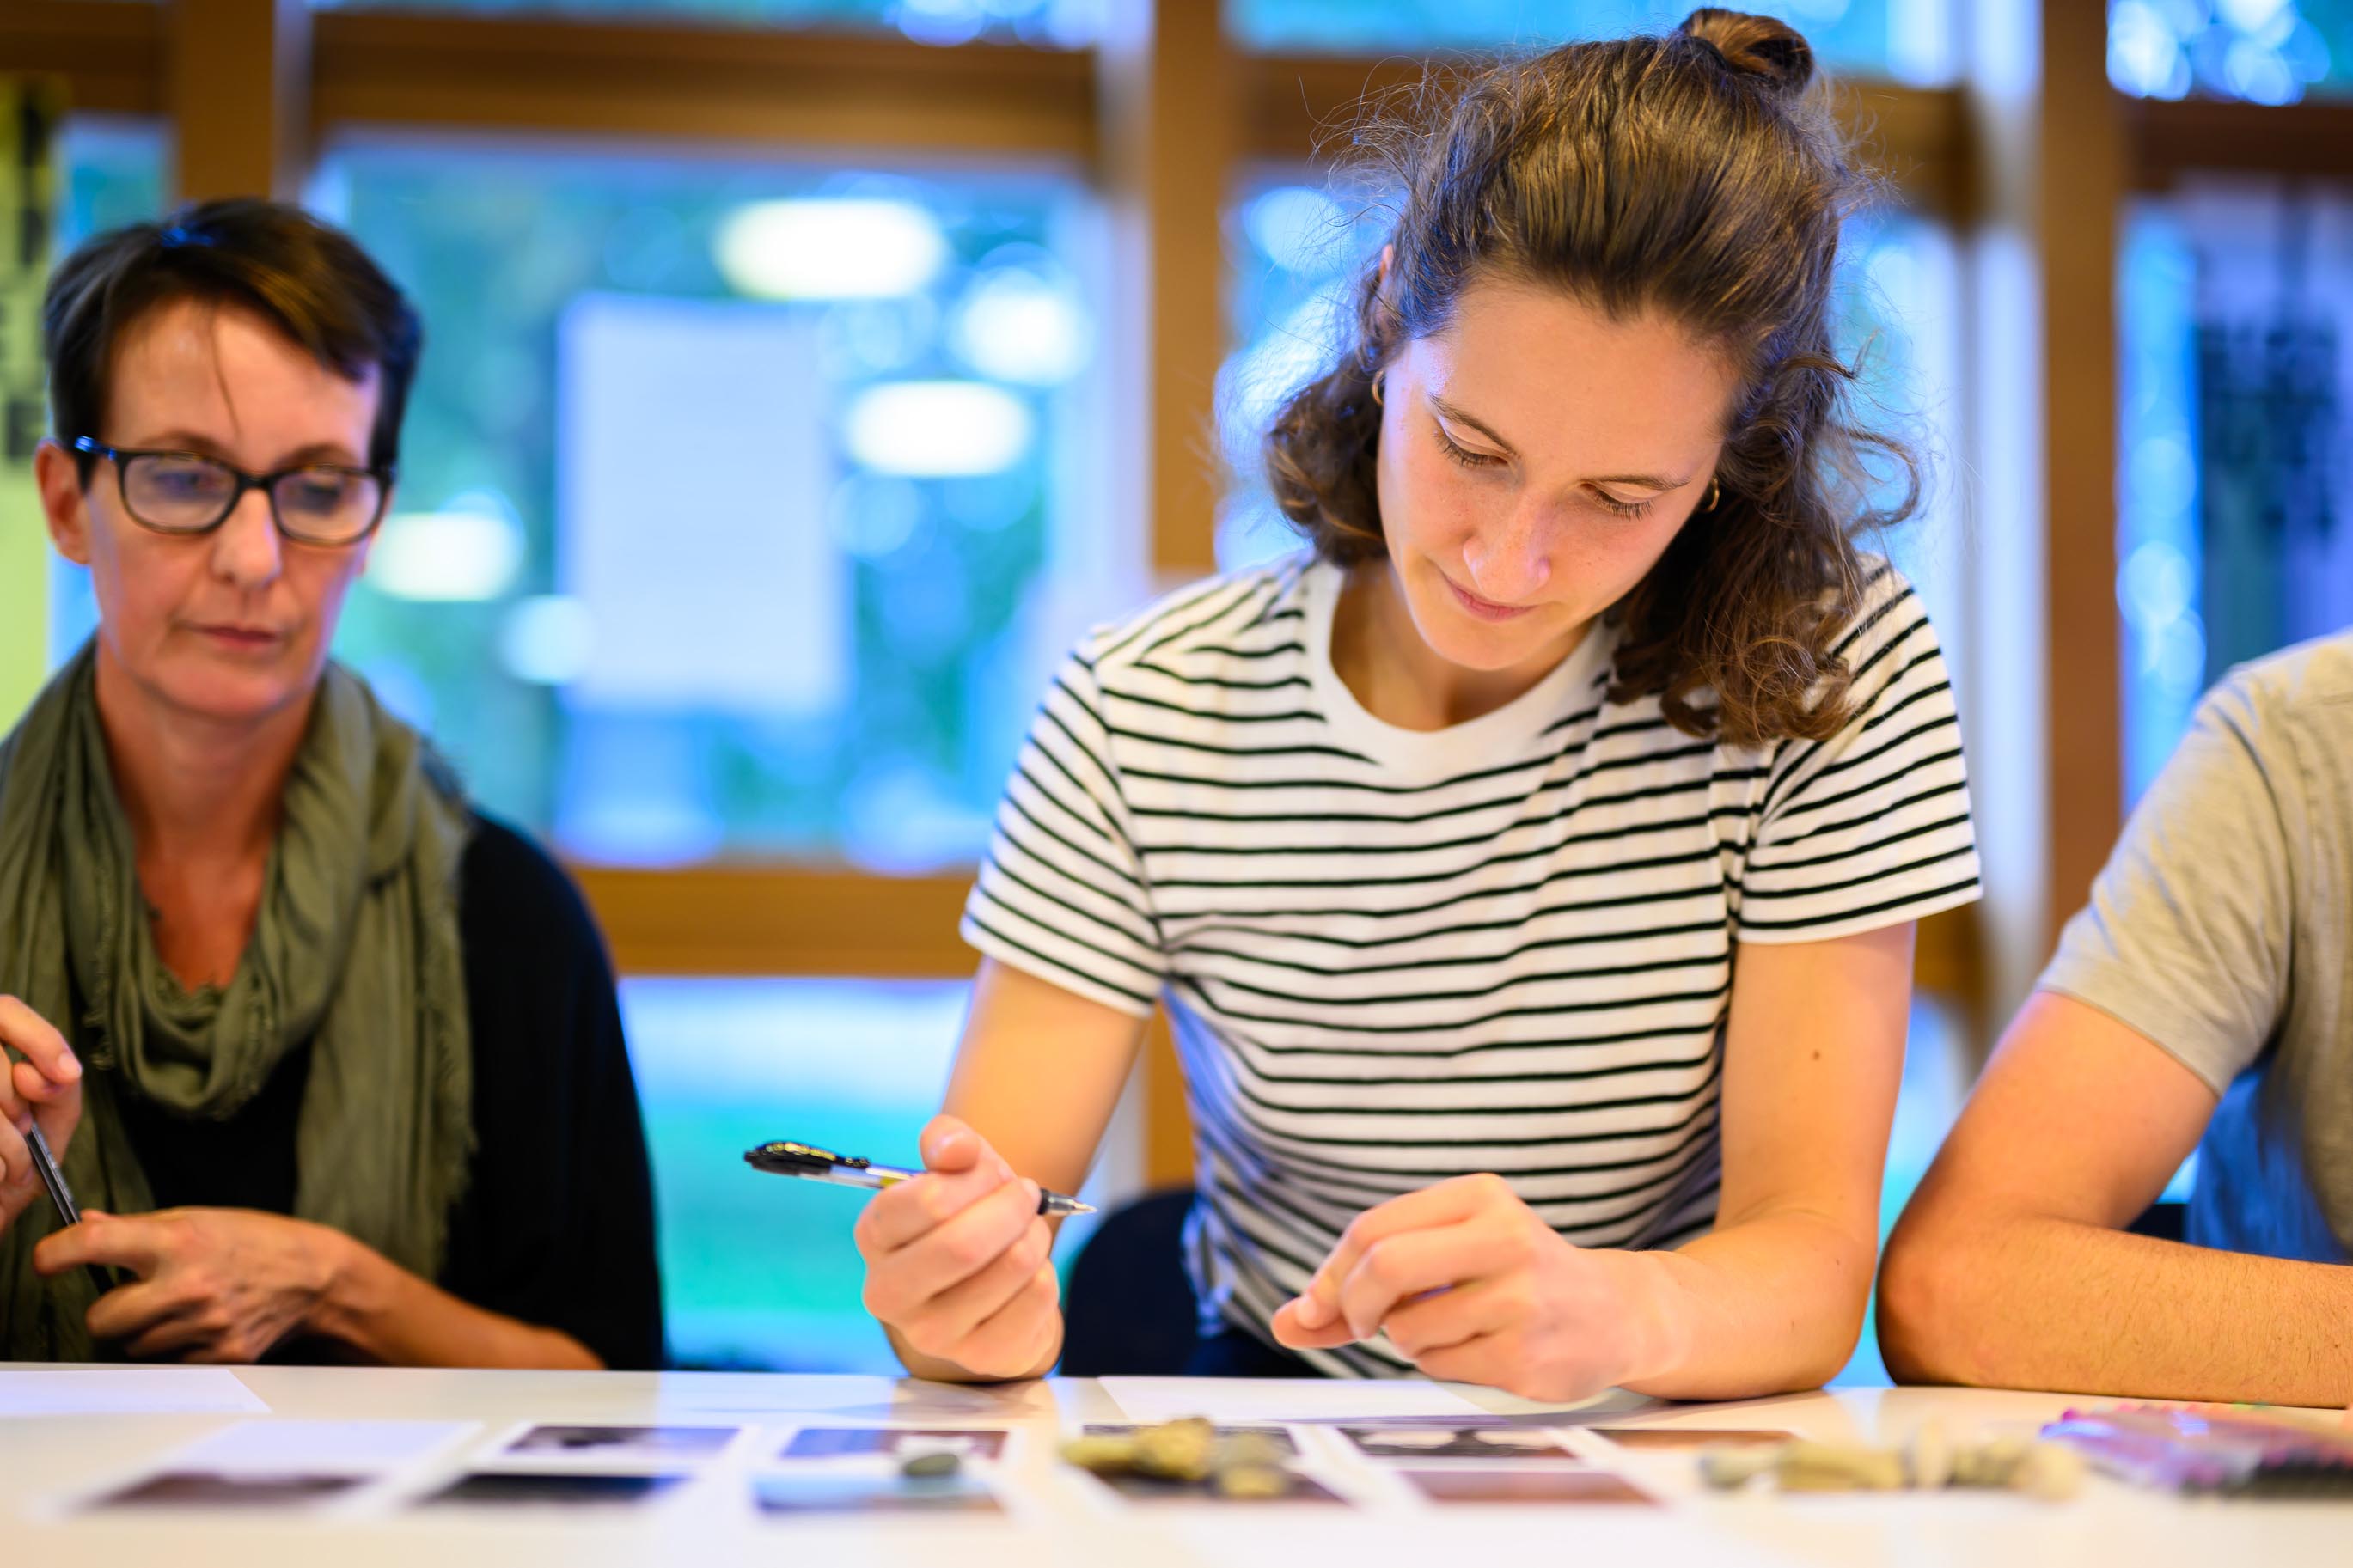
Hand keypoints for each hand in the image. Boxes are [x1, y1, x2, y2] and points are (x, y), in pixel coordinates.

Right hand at [0, 995, 83, 1238]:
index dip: (40, 1039)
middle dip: (14, 1098)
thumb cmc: (16, 1167)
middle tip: (21, 1130)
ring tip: (6, 1163)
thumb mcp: (51, 1123)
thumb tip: (52, 1074)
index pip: (4, 1010)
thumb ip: (60, 1089)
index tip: (66, 1076)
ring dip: (3, 1140)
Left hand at [33, 1207, 349, 1362]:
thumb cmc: (254, 1241)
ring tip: (179, 1309)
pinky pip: (169, 1363)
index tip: (46, 1261)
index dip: (56, 1254)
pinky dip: (176, 1349)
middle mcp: (187, 1285)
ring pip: (132, 1346)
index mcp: (178, 1241)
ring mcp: (204, 1325)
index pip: (95, 1244)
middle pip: (102, 1319)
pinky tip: (201, 1326)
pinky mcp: (219, 1355)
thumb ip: (137, 1227)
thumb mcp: (197, 1219)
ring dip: (143, 1333)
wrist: (314, 1276)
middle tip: (135, 1297)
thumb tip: (85, 1224)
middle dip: (110, 1311)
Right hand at [855, 1115, 1059, 1379]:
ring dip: (1034, 1235)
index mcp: (873, 1236)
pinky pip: (1037, 1298)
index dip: (975, 1178)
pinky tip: (1031, 1272)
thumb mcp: (954, 1169)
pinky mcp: (980, 1356)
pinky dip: (1047, 1271)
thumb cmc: (966, 1217)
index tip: (993, 1172)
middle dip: (1010, 1207)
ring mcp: (932, 1333)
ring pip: (1010, 1267)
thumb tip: (955, 1149)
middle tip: (1026, 1194)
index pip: (925, 1201)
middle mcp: (889, 1292)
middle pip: (963, 1245)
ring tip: (1028, 1230)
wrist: (990, 1285)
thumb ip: (949, 1142)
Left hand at [1268, 1173, 1681, 1402]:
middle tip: (1364, 1324)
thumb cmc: (1509, 1278)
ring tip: (1449, 1329)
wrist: (1614, 1314)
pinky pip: (1439, 1367)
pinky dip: (1438, 1365)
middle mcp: (1504, 1237)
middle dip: (1355, 1306)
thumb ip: (1360, 1286)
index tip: (1320, 1304)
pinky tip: (1480, 1349)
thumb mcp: (1445, 1256)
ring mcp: (1520, 1297)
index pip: (1372, 1230)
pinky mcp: (1526, 1353)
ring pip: (1408, 1329)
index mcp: (1478, 1197)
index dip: (1331, 1274)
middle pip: (1385, 1267)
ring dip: (1407, 1341)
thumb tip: (1285, 1321)